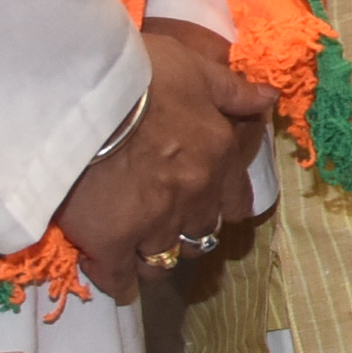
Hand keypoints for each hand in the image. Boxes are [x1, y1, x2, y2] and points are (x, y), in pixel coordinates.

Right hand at [53, 19, 272, 289]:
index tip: (212, 205)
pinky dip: (119, 282)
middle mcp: (193, 198)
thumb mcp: (197, 70)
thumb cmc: (141, 74)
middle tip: (168, 224)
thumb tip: (269, 101)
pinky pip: (121, 278)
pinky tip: (115, 280)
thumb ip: (233, 92)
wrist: (82, 96)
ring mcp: (153, 225)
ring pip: (164, 259)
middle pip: (200, 233)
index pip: (235, 200)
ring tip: (140, 251)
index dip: (223, 204)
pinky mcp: (111, 244)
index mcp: (217, 158)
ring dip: (156, 256)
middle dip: (188, 231)